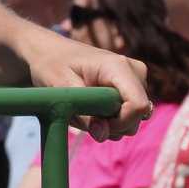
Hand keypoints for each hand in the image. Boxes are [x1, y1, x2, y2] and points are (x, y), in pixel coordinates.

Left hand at [22, 33, 151, 140]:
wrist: (50, 52)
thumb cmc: (53, 65)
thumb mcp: (62, 89)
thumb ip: (84, 114)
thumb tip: (102, 135)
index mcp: (119, 67)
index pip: (138, 105)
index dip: (120, 122)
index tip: (96, 124)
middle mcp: (134, 72)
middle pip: (137, 117)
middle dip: (110, 125)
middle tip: (82, 112)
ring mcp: (135, 81)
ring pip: (131, 120)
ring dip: (106, 123)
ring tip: (83, 107)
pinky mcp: (130, 89)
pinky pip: (126, 116)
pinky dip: (107, 119)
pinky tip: (90, 107)